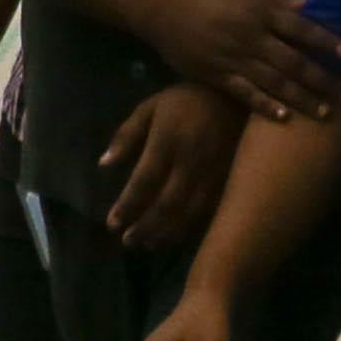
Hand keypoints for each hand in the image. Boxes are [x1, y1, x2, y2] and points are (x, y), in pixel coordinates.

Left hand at [93, 82, 241, 252]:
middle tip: (127, 242)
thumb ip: (126, 136)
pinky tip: (176, 237)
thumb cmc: (186, 100)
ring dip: (166, 234)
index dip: (127, 206)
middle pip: (166, 204)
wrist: (237, 96)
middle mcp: (191, 161)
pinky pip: (210, 212)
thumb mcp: (150, 108)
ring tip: (148, 245)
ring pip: (189, 214)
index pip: (144, 182)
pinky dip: (191, 229)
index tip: (112, 224)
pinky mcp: (230, 181)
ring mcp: (214, 173)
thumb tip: (103, 165)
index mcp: (168, 141)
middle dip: (145, 227)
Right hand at [142, 0, 340, 118]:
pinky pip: (246, 94)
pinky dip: (266, 106)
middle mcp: (252, 37)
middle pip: (294, 62)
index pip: (300, 28)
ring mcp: (235, 59)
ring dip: (302, 99)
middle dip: (322, 81)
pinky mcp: (218, 76)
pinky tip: (285, 118)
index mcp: (260, 13)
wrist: (164, 10)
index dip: (325, 41)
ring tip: (324, 113)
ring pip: (275, 83)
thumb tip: (310, 4)